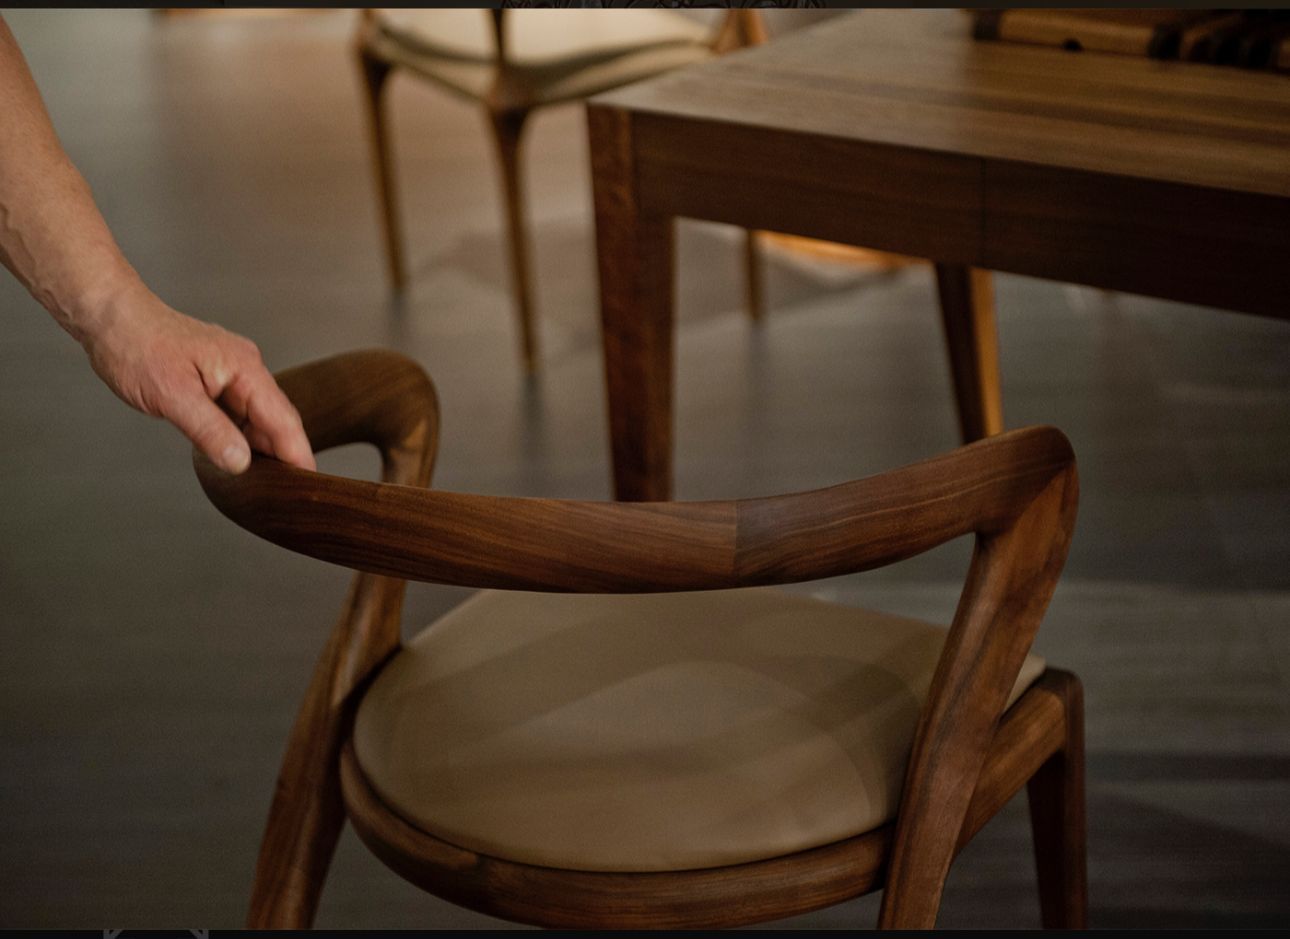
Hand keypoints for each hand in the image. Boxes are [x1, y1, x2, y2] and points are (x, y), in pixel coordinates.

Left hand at [80, 284, 315, 474]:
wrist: (111, 317)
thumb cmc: (137, 345)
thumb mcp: (172, 395)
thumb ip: (210, 430)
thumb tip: (240, 462)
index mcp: (245, 368)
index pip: (283, 418)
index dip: (297, 453)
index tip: (309, 482)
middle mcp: (246, 369)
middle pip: (277, 419)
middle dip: (284, 453)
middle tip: (289, 492)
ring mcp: (232, 374)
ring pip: (258, 418)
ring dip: (261, 447)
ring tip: (265, 481)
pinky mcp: (217, 380)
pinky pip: (239, 413)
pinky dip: (241, 435)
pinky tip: (235, 454)